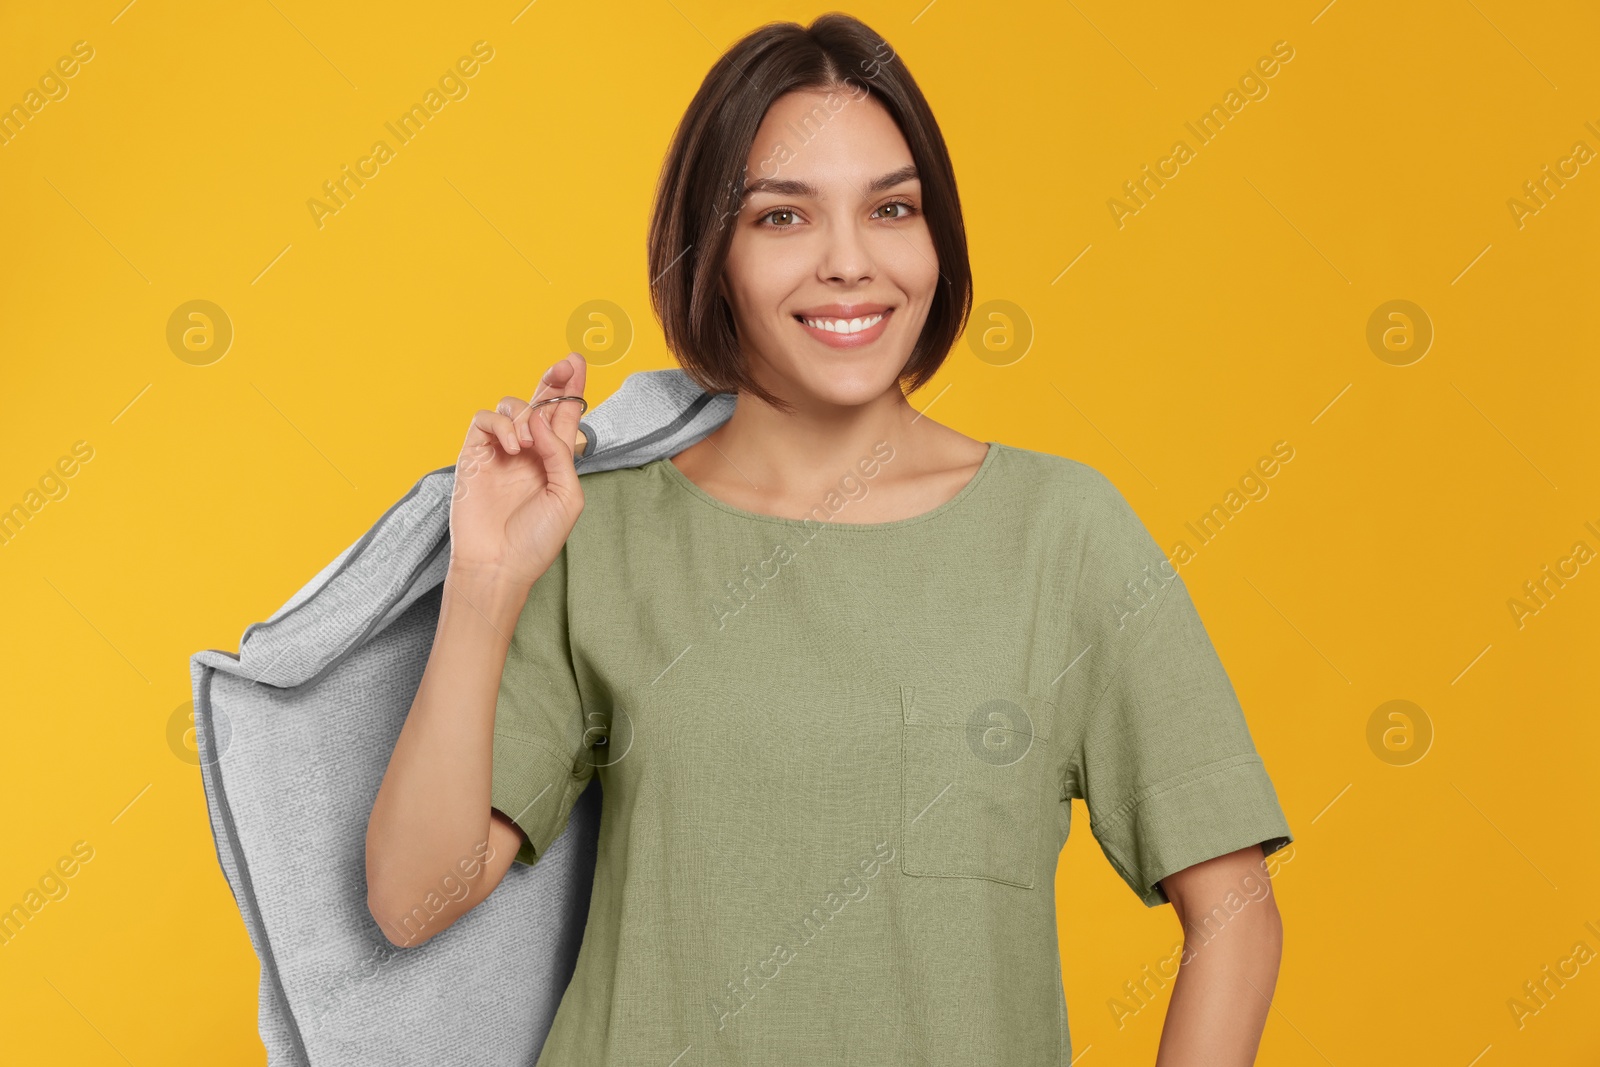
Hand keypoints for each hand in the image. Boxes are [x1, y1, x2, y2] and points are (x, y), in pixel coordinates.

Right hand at [448, 353, 587, 587]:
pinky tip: (512, 447)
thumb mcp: (567, 495)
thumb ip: (560, 452)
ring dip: (524, 416)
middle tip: (565, 365)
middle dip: (553, 379)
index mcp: (554, 460)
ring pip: (511, 405)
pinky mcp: (474, 454)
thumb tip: (538, 416)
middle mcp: (528, 450)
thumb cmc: (536, 539)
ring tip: (526, 446)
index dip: (572, 389)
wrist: (498, 565)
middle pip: (540, 401)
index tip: (578, 363)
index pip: (564, 415)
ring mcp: (500, 451)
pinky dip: (500, 424)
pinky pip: (484, 419)